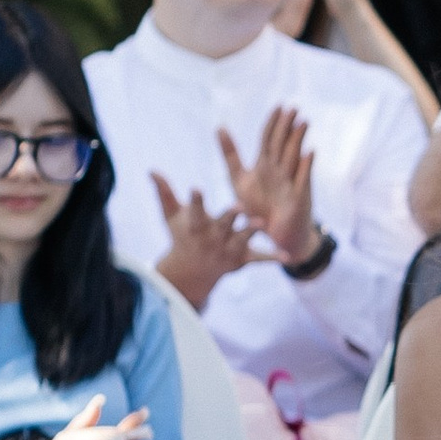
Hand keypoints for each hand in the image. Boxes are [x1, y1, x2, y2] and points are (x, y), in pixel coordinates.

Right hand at [151, 171, 261, 310]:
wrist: (192, 270)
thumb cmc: (182, 235)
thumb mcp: (171, 216)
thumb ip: (164, 192)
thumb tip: (152, 169)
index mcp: (196, 226)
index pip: (195, 210)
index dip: (196, 200)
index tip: (196, 188)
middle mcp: (213, 238)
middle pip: (223, 225)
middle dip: (230, 217)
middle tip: (238, 206)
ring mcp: (228, 250)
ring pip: (242, 240)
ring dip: (251, 233)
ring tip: (261, 224)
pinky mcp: (242, 260)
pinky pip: (259, 258)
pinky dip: (273, 258)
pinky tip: (288, 256)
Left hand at [219, 107, 318, 266]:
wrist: (272, 235)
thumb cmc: (258, 208)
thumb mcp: (239, 179)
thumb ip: (230, 154)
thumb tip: (220, 126)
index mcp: (265, 164)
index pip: (269, 139)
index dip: (274, 123)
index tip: (278, 107)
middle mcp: (279, 170)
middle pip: (282, 144)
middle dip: (287, 127)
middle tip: (292, 108)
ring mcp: (290, 182)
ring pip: (293, 157)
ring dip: (298, 140)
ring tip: (303, 122)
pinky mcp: (298, 197)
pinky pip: (303, 179)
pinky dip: (306, 166)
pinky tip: (310, 153)